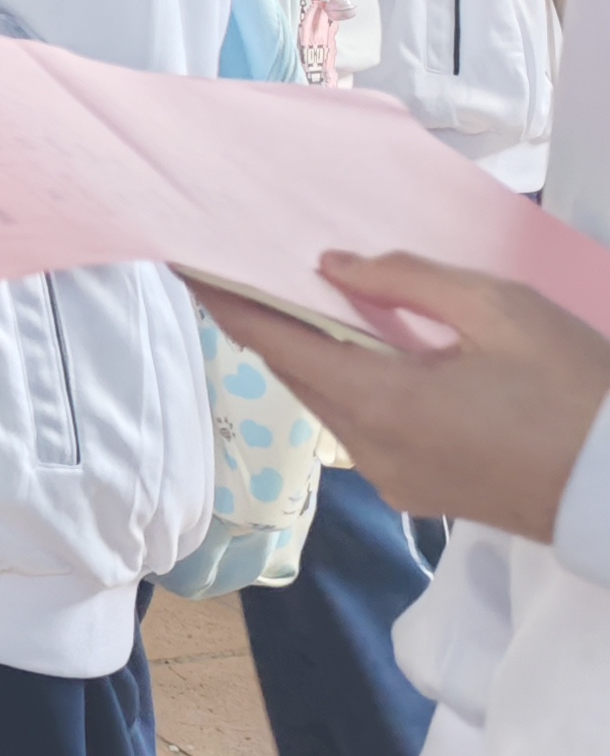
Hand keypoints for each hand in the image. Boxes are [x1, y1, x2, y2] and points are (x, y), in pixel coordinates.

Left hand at [191, 252, 609, 541]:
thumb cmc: (576, 390)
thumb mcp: (500, 310)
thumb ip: (407, 279)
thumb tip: (331, 268)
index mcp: (382, 404)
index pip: (274, 343)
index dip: (223, 301)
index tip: (185, 264)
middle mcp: (372, 450)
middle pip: (296, 374)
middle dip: (266, 320)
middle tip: (243, 268)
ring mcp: (396, 480)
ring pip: (328, 403)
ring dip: (312, 354)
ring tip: (303, 299)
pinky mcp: (422, 492)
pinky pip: (363, 428)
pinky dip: (351, 385)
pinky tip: (366, 351)